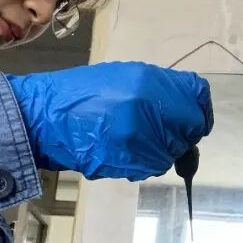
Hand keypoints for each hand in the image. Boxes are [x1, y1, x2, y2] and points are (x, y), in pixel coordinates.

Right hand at [7, 62, 212, 180]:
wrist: (43, 119)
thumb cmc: (80, 94)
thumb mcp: (124, 76)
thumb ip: (158, 89)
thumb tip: (185, 105)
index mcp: (149, 83)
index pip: (197, 97)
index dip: (199, 109)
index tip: (193, 115)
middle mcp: (149, 111)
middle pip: (190, 129)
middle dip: (181, 132)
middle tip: (160, 129)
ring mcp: (140, 140)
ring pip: (172, 152)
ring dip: (162, 149)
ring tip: (134, 137)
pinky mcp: (129, 163)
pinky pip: (153, 166)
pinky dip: (145, 160)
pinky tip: (124, 148)